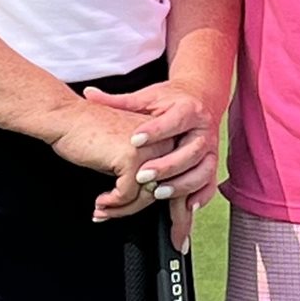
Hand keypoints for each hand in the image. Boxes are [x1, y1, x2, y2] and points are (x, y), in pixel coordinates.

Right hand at [44, 96, 178, 223]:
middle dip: (132, 207)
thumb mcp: (125, 150)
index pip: (170, 178)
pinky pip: (126, 194)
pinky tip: (100, 201)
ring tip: (103, 208)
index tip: (136, 212)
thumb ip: (143, 169)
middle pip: (159, 189)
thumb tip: (151, 197)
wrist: (66, 116)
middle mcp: (162, 140)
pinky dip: (112, 203)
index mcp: (164, 136)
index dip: (151, 200)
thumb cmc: (89, 131)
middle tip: (111, 212)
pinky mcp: (131, 157)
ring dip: (120, 209)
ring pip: (144, 196)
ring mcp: (148, 148)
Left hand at [84, 81, 220, 251]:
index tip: (134, 140)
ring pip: (201, 169)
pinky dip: (200, 195)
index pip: (173, 120)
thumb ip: (118, 101)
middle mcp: (202, 129)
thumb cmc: (169, 101)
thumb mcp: (145, 98)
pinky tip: (187, 206)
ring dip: (181, 184)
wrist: (198, 99)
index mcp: (188, 109)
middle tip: (142, 175)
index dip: (154, 131)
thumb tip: (89, 94)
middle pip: (190, 150)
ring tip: (159, 193)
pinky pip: (208, 183)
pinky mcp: (211, 163)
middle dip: (167, 165)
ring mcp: (210, 148)